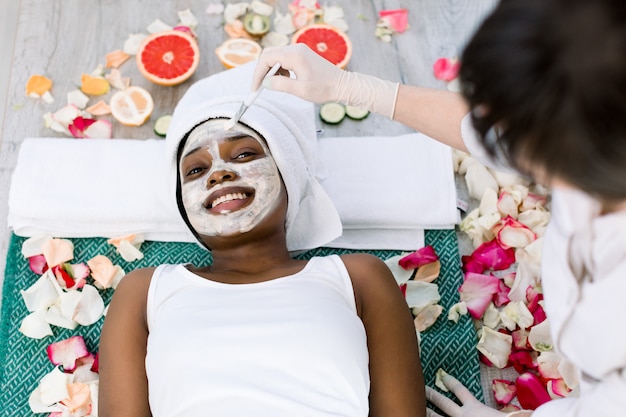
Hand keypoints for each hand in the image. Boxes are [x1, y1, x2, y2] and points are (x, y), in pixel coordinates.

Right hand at [252, 44, 398, 117]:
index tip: (255, 88)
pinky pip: (284, 59)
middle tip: (259, 87)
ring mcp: (299, 50)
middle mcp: (295, 48)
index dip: (258, 74)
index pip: (266, 58)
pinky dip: (280, 70)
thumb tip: (265, 83)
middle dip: (262, 71)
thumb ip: (281, 85)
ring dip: (272, 71)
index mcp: (294, 55)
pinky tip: (286, 81)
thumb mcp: (300, 90)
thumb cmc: (324, 88)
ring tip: (276, 86)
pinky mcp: (302, 55)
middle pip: (269, 54)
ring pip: (276, 56)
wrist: (342, 85)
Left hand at [425, 374, 531, 416]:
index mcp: (475, 409)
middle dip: (430, 394)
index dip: (451, 382)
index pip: (460, 391)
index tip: (443, 376)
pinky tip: (416, 416)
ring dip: (425, 411)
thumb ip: (516, 413)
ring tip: (414, 407)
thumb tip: (528, 412)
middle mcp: (461, 415)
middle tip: (419, 387)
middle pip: (442, 402)